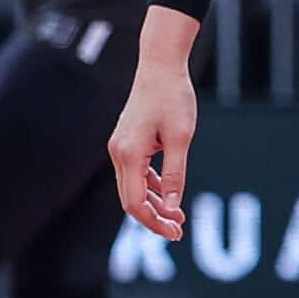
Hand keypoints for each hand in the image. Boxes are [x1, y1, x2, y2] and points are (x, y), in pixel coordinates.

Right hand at [111, 14, 200, 236]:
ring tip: (177, 217)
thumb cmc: (173, 98)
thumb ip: (175, 174)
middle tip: (179, 231)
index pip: (135, 203)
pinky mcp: (126, 142)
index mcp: (129, 154)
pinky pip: (136, 173)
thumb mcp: (180, 138)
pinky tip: (168, 193)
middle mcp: (118, 153)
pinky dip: (151, 186)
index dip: (154, 222)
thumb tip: (174, 206)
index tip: (175, 232)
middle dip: (154, 218)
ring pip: (133, 188)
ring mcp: (119, 147)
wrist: (160, 66)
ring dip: (153, 204)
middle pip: (131, 199)